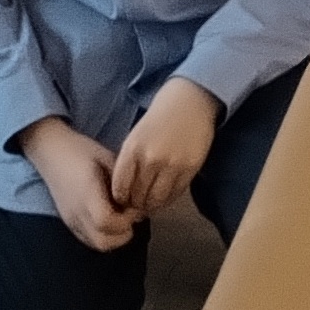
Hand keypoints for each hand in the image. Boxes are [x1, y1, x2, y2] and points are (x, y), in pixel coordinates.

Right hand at [20, 116, 138, 250]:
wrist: (50, 151)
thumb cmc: (80, 150)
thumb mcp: (107, 157)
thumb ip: (123, 180)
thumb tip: (140, 201)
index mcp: (86, 193)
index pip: (106, 222)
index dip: (126, 220)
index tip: (133, 206)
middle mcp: (76, 211)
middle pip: (103, 242)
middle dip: (123, 234)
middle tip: (129, 215)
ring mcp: (71, 220)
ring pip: (97, 245)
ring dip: (114, 237)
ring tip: (120, 217)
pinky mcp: (69, 223)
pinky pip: (89, 240)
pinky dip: (103, 236)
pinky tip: (108, 219)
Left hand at [108, 78, 219, 216]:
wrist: (189, 102)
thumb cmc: (159, 118)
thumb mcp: (136, 136)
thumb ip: (130, 161)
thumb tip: (125, 190)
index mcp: (132, 149)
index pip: (120, 187)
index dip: (120, 199)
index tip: (122, 201)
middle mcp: (150, 159)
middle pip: (138, 197)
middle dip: (136, 205)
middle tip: (137, 207)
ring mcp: (171, 165)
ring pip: (157, 200)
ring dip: (152, 206)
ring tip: (151, 204)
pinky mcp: (189, 169)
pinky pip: (175, 194)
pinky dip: (168, 201)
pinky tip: (165, 197)